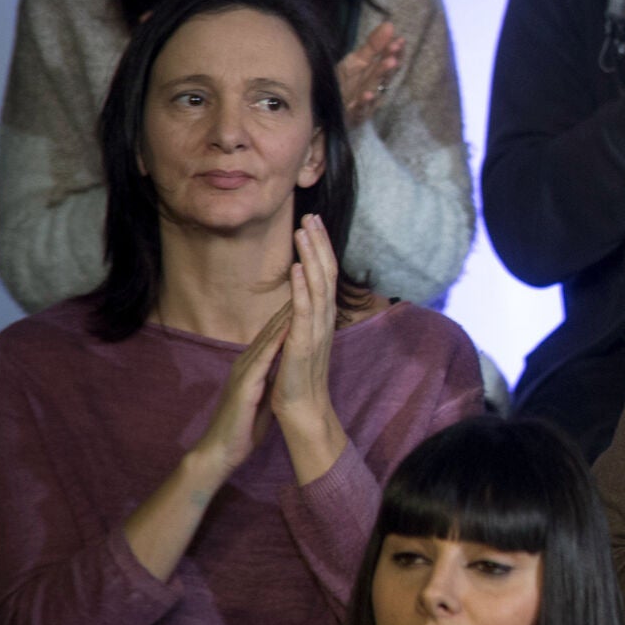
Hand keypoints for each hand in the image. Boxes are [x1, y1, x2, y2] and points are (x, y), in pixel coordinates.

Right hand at [188, 300, 292, 483]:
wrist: (220, 451)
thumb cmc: (242, 427)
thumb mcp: (262, 396)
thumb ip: (272, 379)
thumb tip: (285, 371)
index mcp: (253, 364)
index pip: (275, 332)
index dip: (291, 312)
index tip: (310, 292)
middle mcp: (247, 361)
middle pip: (272, 327)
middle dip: (291, 303)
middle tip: (308, 280)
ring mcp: (245, 370)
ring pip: (268, 336)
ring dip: (285, 314)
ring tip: (303, 291)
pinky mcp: (246, 383)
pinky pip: (264, 358)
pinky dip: (278, 340)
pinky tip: (291, 326)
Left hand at [271, 214, 337, 422]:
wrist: (302, 410)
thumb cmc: (298, 378)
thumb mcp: (301, 340)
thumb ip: (304, 318)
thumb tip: (300, 298)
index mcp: (322, 317)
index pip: (324, 274)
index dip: (320, 248)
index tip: (312, 223)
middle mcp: (325, 319)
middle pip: (326, 272)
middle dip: (318, 242)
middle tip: (310, 214)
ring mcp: (317, 330)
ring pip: (319, 284)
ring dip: (312, 255)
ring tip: (304, 230)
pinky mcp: (305, 343)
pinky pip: (306, 310)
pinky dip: (303, 287)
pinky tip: (299, 268)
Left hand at [337, 22, 403, 127]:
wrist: (327, 107)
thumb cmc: (345, 82)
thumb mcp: (357, 60)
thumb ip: (373, 45)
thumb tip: (390, 24)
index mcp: (376, 72)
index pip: (390, 60)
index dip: (395, 51)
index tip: (400, 40)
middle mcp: (375, 86)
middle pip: (384, 74)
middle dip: (389, 62)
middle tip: (394, 51)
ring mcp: (366, 101)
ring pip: (375, 88)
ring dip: (381, 76)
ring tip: (388, 64)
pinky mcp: (355, 113)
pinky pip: (361, 108)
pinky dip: (364, 102)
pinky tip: (367, 95)